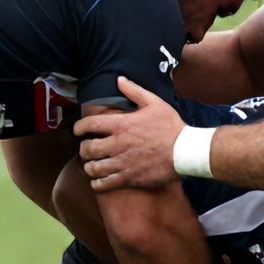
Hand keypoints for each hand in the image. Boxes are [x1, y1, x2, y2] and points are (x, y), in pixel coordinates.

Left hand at [75, 76, 185, 190]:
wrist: (186, 152)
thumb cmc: (171, 126)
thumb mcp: (155, 103)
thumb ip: (134, 91)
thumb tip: (119, 79)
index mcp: (121, 125)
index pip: (90, 125)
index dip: (78, 127)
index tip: (77, 130)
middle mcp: (118, 144)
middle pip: (88, 149)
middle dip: (83, 149)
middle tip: (86, 149)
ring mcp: (122, 163)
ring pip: (93, 168)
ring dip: (89, 167)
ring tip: (91, 165)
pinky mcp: (129, 178)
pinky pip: (105, 184)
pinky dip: (97, 184)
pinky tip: (98, 181)